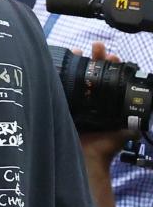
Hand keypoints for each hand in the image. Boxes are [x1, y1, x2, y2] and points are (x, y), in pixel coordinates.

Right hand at [73, 42, 134, 162]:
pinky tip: (63, 62)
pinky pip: (61, 86)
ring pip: (78, 76)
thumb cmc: (105, 147)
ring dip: (79, 62)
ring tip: (80, 50)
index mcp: (106, 103)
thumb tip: (146, 116)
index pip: (110, 79)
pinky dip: (61, 73)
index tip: (114, 57)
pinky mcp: (62, 104)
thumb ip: (133, 125)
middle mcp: (90, 99)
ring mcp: (75, 101)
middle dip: (96, 58)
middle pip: (94, 73)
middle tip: (98, 48)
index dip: (112, 67)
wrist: (86, 158)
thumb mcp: (124, 133)